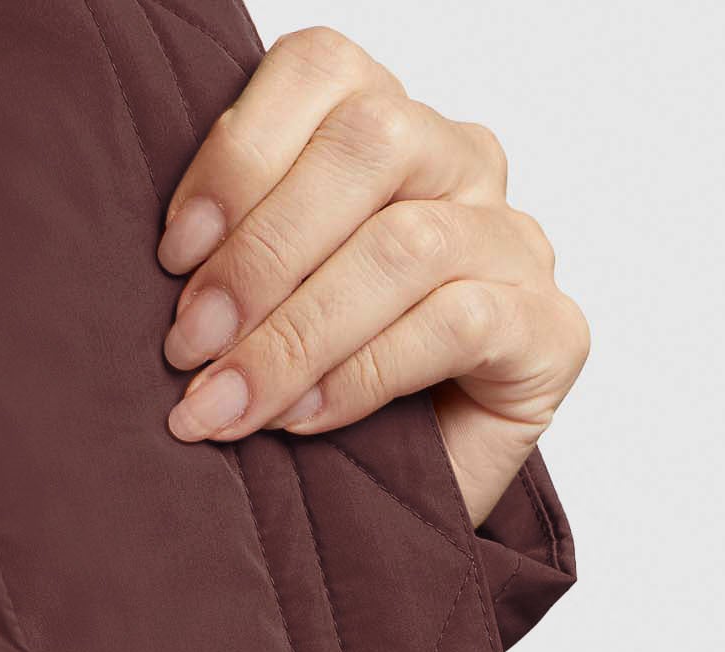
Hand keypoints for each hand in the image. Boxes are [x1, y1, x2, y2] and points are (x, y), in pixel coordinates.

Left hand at [157, 25, 587, 526]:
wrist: (401, 509)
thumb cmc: (324, 399)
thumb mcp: (262, 307)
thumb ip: (236, 253)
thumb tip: (177, 266)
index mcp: (388, 127)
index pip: (324, 69)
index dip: (238, 154)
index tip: (173, 256)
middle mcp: (461, 165)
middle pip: (369, 144)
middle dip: (262, 252)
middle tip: (191, 344)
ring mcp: (514, 243)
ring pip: (406, 245)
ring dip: (298, 333)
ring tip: (231, 402)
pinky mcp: (551, 330)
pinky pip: (457, 324)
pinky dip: (363, 376)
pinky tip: (304, 421)